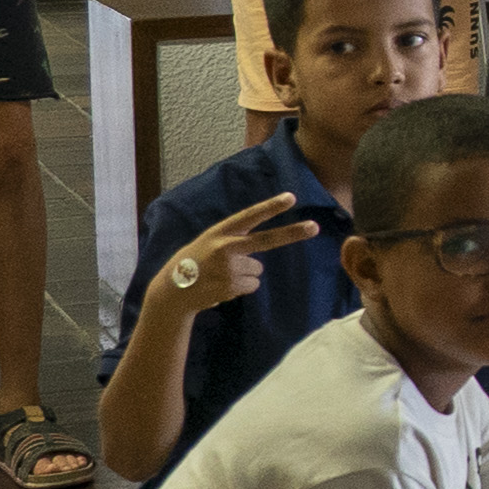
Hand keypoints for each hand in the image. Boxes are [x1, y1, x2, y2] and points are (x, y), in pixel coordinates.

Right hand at [150, 192, 318, 313]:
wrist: (173, 290)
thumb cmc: (194, 262)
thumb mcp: (208, 241)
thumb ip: (232, 239)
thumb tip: (261, 250)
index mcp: (220, 231)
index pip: (250, 216)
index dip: (271, 207)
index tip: (291, 197)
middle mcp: (226, 247)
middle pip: (267, 240)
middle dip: (293, 233)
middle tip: (315, 227)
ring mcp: (229, 267)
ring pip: (257, 269)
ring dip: (244, 275)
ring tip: (221, 276)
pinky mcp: (231, 286)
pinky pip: (252, 285)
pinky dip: (241, 288)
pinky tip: (221, 286)